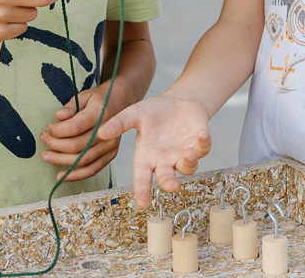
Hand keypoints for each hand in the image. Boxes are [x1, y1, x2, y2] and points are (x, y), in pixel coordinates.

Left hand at [39, 86, 120, 181]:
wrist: (120, 103)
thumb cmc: (98, 100)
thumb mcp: (84, 95)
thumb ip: (71, 106)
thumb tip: (58, 116)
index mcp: (100, 113)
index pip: (74, 127)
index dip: (57, 130)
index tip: (48, 127)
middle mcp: (108, 131)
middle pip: (76, 146)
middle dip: (55, 144)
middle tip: (44, 139)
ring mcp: (111, 144)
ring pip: (82, 160)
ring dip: (60, 160)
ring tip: (46, 155)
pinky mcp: (111, 154)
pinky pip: (92, 169)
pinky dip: (76, 175)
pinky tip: (61, 176)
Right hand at [97, 94, 211, 207]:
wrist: (178, 102)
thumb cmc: (154, 111)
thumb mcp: (135, 113)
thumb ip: (120, 123)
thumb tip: (101, 133)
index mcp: (147, 156)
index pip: (142, 177)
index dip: (142, 190)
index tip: (143, 203)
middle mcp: (165, 160)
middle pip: (167, 178)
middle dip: (169, 183)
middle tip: (171, 185)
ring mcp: (182, 154)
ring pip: (188, 168)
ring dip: (189, 162)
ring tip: (188, 152)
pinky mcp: (199, 145)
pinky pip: (203, 149)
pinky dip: (203, 144)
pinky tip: (201, 135)